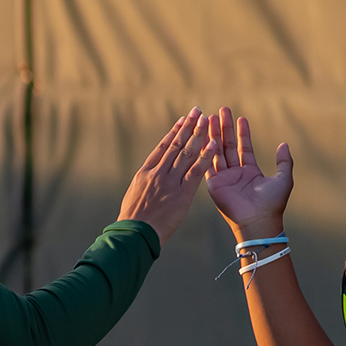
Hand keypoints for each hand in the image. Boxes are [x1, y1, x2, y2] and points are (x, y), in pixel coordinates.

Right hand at [118, 108, 218, 242]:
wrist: (135, 234)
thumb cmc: (132, 220)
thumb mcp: (134, 195)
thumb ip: (145, 183)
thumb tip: (148, 178)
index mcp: (145, 172)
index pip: (163, 147)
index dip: (174, 132)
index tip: (182, 120)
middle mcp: (158, 172)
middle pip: (176, 145)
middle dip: (188, 126)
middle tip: (197, 111)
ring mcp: (170, 181)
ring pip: (186, 153)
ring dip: (197, 134)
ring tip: (206, 120)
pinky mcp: (181, 193)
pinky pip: (195, 171)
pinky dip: (205, 157)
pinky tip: (212, 144)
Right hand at [205, 108, 293, 236]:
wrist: (258, 220)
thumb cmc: (272, 203)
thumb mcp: (284, 179)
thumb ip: (284, 161)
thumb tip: (284, 144)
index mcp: (250, 173)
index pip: (245, 148)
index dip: (243, 133)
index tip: (241, 118)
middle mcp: (236, 174)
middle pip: (228, 146)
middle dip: (225, 128)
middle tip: (222, 110)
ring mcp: (224, 179)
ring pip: (217, 152)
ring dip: (214, 134)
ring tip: (211, 117)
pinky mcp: (214, 185)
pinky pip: (209, 164)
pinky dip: (206, 150)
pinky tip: (205, 136)